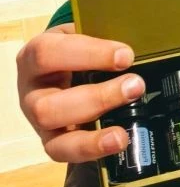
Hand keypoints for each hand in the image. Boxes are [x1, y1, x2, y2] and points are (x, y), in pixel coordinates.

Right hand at [17, 23, 144, 162]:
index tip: (126, 56)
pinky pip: (62, 151)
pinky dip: (91, 148)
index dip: (89, 54)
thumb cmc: (77, 50)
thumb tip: (142, 40)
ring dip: (92, 129)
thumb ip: (104, 35)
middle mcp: (30, 89)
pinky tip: (116, 142)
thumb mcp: (85, 35)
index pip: (49, 53)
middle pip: (49, 102)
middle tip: (135, 86)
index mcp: (35, 55)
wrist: (63, 70)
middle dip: (98, 96)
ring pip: (53, 128)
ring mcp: (37, 119)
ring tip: (124, 129)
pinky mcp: (50, 140)